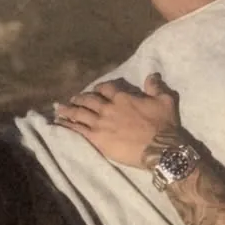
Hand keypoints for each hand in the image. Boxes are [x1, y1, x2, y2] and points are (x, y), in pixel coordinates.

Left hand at [53, 74, 181, 168]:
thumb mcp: (164, 101)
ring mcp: (100, 123)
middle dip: (80, 98)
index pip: (105, 88)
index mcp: (122, 98)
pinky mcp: (97, 139)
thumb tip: (152, 76)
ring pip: (80, 113)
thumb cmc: (164, 125)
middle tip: (73, 98)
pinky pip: (78, 130)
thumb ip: (155, 87)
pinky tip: (59, 124)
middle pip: (89, 100)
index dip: (99, 88)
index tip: (95, 90)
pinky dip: (67, 125)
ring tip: (60, 109)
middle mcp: (108, 108)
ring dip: (69, 110)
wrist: (160, 148)